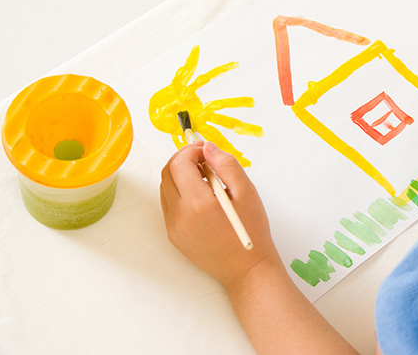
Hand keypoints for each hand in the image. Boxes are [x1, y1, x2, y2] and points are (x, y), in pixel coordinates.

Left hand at [160, 141, 281, 290]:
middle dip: (183, 159)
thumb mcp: (247, 192)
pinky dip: (180, 192)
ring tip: (205, 177)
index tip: (206, 150)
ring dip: (180, 175)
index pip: (180, 164)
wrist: (247, 269)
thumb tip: (208, 148)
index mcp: (198, 203)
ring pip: (165, 188)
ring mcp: (174, 227)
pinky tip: (201, 195)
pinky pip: (169, 205)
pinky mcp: (174, 236)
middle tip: (203, 157)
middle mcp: (180, 215)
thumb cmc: (251, 231)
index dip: (192, 151)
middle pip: (167, 173)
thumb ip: (226, 165)